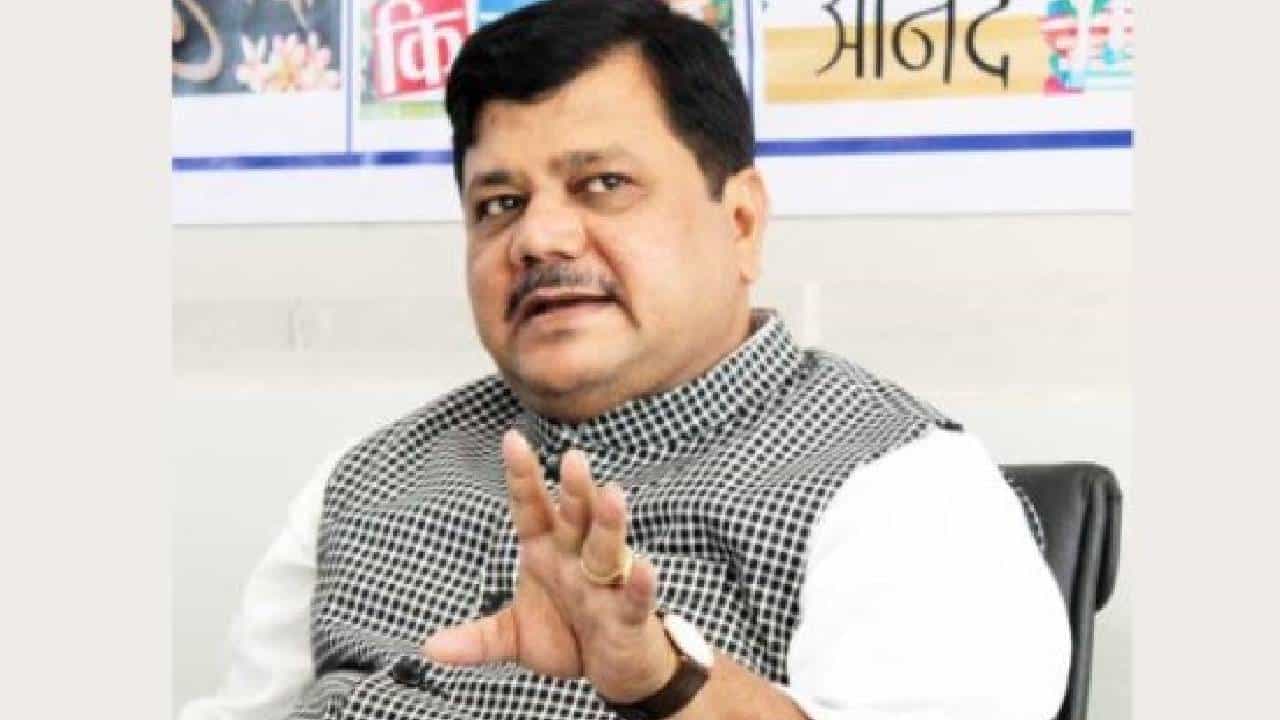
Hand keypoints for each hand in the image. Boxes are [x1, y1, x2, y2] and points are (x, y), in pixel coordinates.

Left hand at [424, 430, 678, 702]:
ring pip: (606, 548)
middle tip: (573, 458)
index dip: (523, 477)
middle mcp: (577, 558)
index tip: (512, 439)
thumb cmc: (566, 635)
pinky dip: (639, 583)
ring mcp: (606, 584)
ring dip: (609, 523)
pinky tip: (643, 566)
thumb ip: (478, 638)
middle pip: (575, 517)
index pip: (532, 508)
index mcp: (547, 551)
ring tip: (612, 495)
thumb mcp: (515, 637)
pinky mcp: (629, 614)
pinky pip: (634, 597)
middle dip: (574, 490)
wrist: (612, 667)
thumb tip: (430, 648)